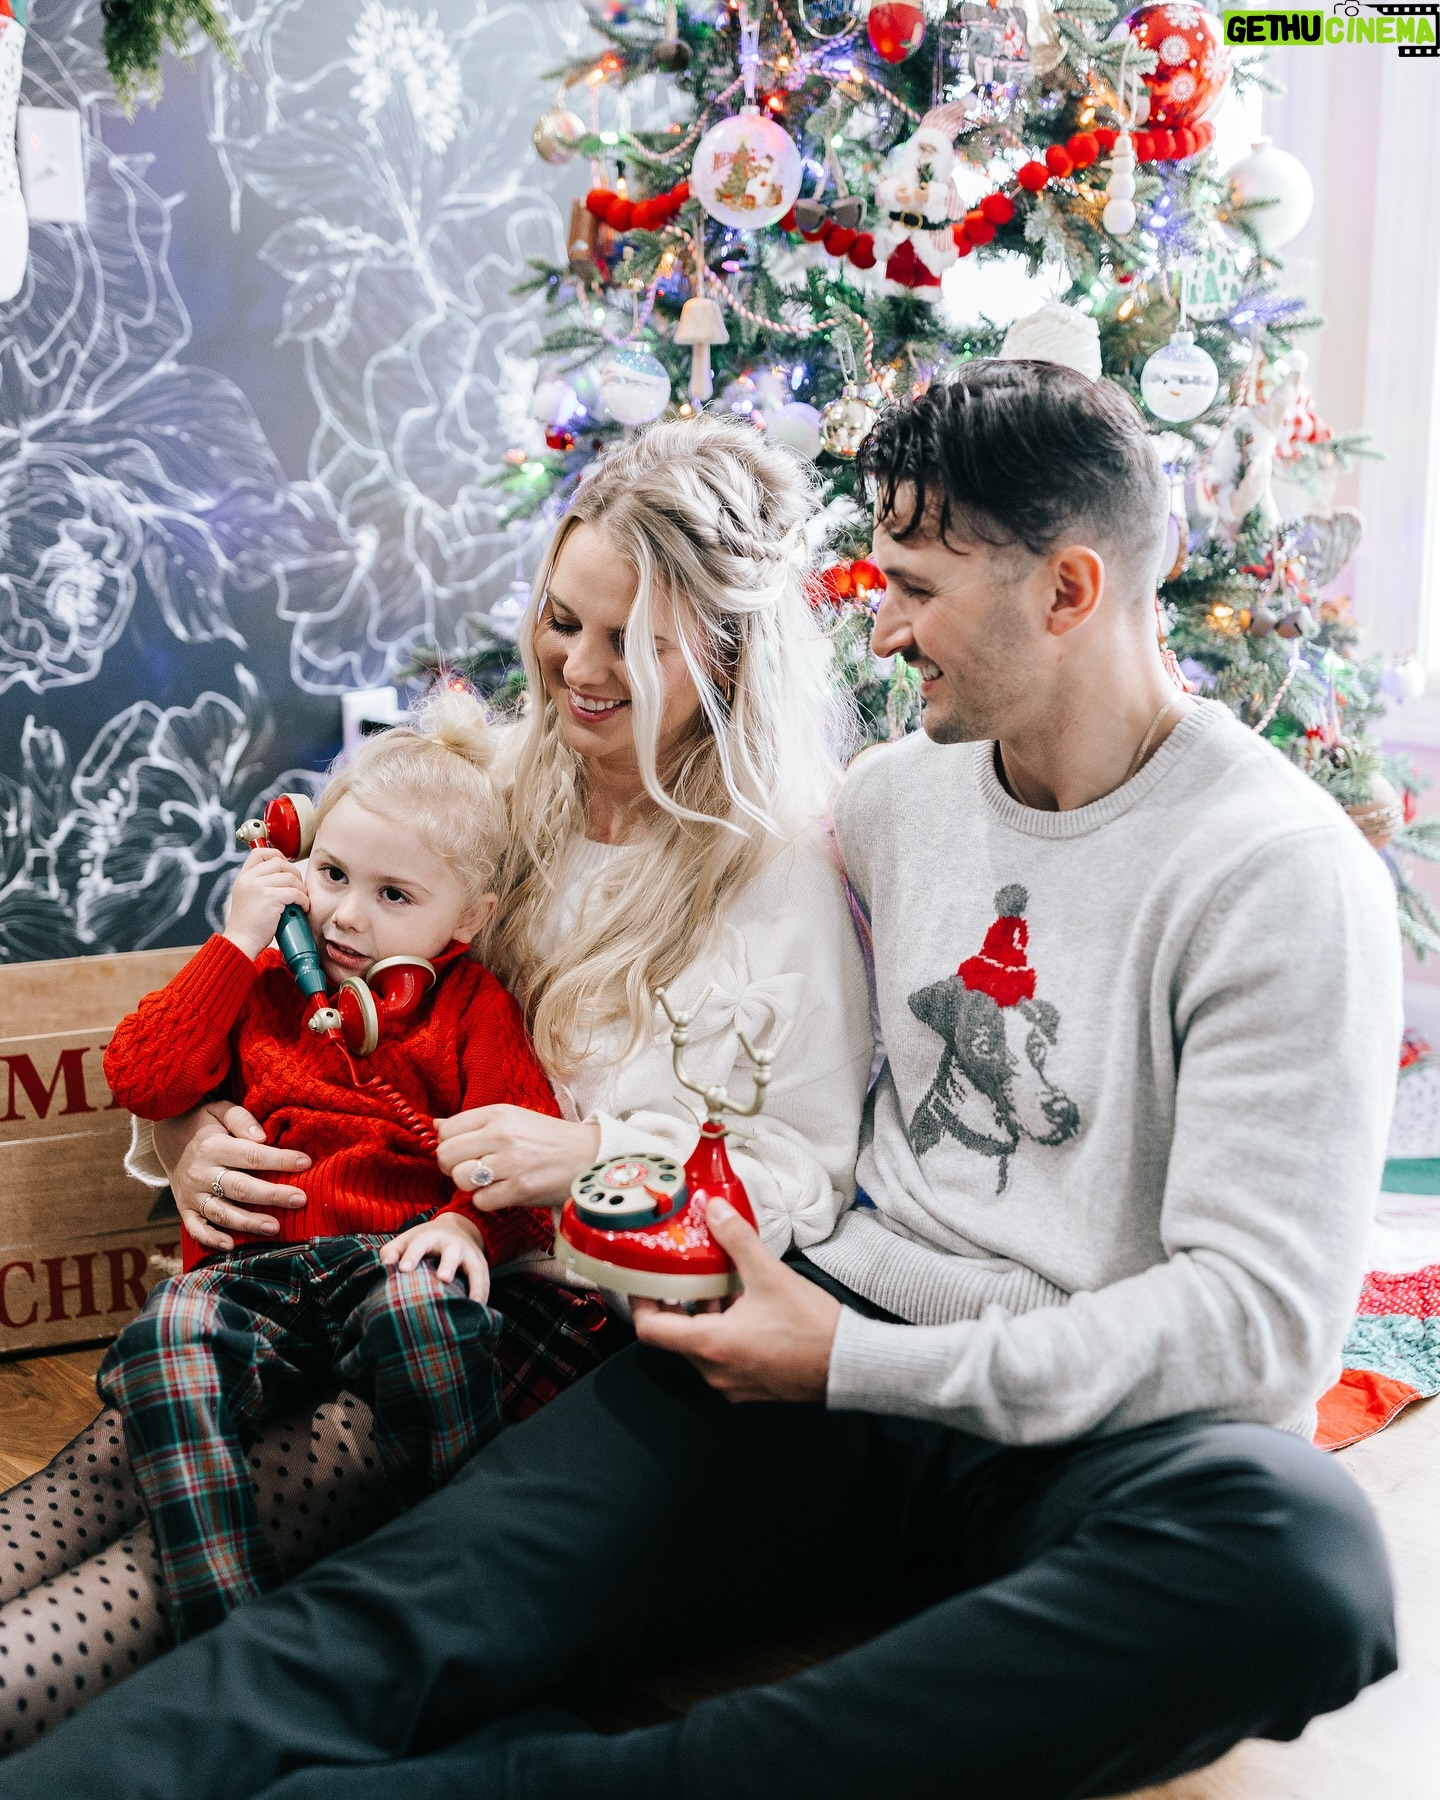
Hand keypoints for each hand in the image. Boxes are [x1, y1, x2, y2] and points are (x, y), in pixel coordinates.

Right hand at [157, 1102, 310, 1252]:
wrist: (166, 1138)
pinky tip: (231, 1245)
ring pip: (222, 1212)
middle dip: (272, 1195)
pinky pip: (196, 1228)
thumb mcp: (219, 1109)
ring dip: (248, 1222)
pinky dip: (211, 1239)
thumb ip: (240, 1118)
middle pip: (240, 1188)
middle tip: (300, 1200)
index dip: (279, 1160)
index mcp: (212, 1147)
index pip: (251, 1155)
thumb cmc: (203, 1123)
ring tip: (275, 1227)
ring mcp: (192, 1194)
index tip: (305, 1162)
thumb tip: (262, 1136)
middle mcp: (201, 1173)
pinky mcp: (185, 1209)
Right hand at [224, 846, 308, 959]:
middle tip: (299, 888)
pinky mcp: (269, 898)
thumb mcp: (247, 896)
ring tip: (301, 901)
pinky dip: (303, 900)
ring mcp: (258, 887)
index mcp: (244, 877)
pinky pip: (295, 893)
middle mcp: (249, 879)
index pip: (260, 853)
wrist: (242, 942)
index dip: (277, 856)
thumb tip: (283, 873)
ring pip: (290, 877)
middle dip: (295, 874)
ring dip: (301, 889)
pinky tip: (303, 908)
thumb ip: (259, 883)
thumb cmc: (249, 924)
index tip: (287, 868)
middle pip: (280, 863)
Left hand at [381, 1213, 490, 1302]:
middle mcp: (452, 1243)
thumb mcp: (406, 1240)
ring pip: (475, 1266)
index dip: (412, 1255)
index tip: (403, 1269)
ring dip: (476, 1283)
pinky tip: (480, 1309)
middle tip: (444, 1278)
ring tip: (473, 1302)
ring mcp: (469, 1253)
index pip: (420, 1243)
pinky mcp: (481, 1264)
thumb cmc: (423, 1241)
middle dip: (449, 1264)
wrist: (456, 1229)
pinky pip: (486, 1279)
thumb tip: (385, 1267)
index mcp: (430, 1236)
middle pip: (452, 1251)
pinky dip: (484, 1293)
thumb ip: (392, 1252)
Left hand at [435, 1106, 600, 1210]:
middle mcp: (502, 1135)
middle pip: (445, 1155)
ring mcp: (511, 1163)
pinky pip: (481, 1201)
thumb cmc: (547, 1138)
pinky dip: (487, 1201)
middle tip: (468, 1169)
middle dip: (450, 1167)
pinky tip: (502, 1192)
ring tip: (487, 1181)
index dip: (448, 1144)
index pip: (446, 1130)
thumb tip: (435, 1126)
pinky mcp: (520, 1189)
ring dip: (469, 1185)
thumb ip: (473, 1122)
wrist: (588, 1156)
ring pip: (460, 1179)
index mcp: (498, 1114)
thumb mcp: (512, 1118)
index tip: (462, 1151)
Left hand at [631, 1200, 841, 1403]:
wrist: (850, 1364)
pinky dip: (722, 1331)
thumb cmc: (812, 1327)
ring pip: (700, 1346)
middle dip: (677, 1301)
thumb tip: (712, 1209)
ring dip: (703, 1315)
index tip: (643, 1278)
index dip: (641, 1301)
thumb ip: (736, 1239)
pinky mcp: (750, 1386)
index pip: (651, 1329)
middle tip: (681, 1271)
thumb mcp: (770, 1275)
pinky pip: (722, 1357)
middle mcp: (715, 1371)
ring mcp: (732, 1383)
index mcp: (711, 1346)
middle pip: (675, 1335)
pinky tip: (743, 1306)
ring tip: (717, 1282)